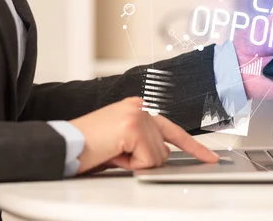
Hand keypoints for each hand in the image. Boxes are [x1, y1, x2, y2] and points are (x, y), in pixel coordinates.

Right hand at [70, 97, 218, 173]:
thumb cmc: (86, 147)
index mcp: (138, 109)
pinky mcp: (133, 126)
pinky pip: (147, 160)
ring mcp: (138, 114)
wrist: (62, 145)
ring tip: (112, 153)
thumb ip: (144, 143)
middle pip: (165, 149)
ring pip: (158, 157)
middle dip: (143, 160)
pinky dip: (129, 164)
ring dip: (134, 163)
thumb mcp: (121, 142)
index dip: (194, 147)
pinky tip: (112, 153)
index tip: (211, 158)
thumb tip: (163, 158)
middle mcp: (140, 107)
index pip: (173, 130)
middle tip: (116, 154)